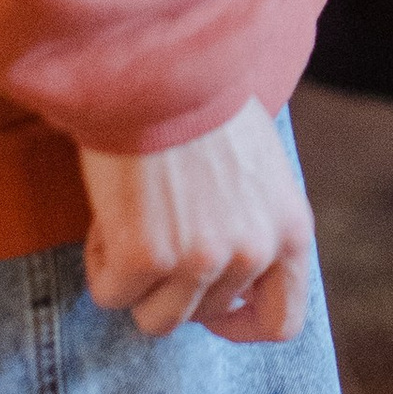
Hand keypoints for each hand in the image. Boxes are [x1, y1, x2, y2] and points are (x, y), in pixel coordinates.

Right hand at [78, 98, 313, 343]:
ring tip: (131, 225)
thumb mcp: (262, 168)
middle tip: (156, 229)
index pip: (281, 320)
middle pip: (204, 316)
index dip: (241, 325)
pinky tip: (108, 220)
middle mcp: (253, 252)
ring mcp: (200, 259)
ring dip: (136, 281)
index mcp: (291, 230)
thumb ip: (255, 224)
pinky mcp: (145, 256)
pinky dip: (102, 265)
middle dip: (173, 283)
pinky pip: (111, 294)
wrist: (162, 67)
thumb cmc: (205, 106)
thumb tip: (228, 282)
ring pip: (156, 319)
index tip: (211, 314)